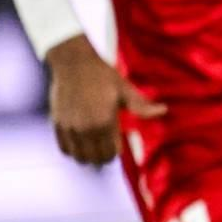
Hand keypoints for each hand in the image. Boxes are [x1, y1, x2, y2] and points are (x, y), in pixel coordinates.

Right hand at [44, 34, 165, 166]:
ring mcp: (70, 128)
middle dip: (104, 157)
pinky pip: (65, 149)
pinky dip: (73, 151)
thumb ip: (142, 106)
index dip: (117, 152)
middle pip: (96, 158)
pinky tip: (80, 143)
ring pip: (79, 157)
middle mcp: (86, 128)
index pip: (112, 153)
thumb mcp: (125, 90)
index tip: (118, 144)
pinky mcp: (57, 124)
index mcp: (105, 122)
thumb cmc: (102, 75)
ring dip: (88, 156)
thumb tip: (164, 110)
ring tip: (94, 147)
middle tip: (108, 148)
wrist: (73, 63)